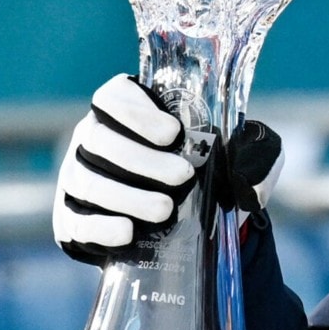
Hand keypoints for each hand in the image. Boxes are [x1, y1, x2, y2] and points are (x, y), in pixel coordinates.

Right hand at [53, 75, 283, 265]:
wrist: (192, 227)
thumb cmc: (211, 176)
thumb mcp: (242, 158)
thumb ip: (256, 155)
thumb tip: (251, 179)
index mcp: (128, 113)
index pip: (113, 97)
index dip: (135, 111)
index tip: (172, 132)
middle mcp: (94, 140)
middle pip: (98, 139)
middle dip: (141, 159)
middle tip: (182, 176)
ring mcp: (78, 178)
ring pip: (87, 181)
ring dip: (126, 196)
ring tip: (164, 210)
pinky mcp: (72, 219)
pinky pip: (75, 221)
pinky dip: (100, 227)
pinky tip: (127, 233)